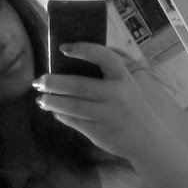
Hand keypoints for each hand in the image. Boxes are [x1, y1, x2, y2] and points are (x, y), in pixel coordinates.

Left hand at [33, 43, 160, 158]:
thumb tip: (72, 63)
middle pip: (78, 85)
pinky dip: (61, 115)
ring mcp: (107, 115)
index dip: (84, 50)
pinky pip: (74, 121)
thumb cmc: (133, 107)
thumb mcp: (128, 86)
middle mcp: (116, 95)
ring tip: (41, 98)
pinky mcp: (99, 132)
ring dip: (52, 102)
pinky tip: (54, 112)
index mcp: (124, 78)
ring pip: (72, 106)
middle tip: (39, 80)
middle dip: (54, 83)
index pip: (104, 57)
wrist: (148, 139)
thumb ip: (108, 74)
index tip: (63, 48)